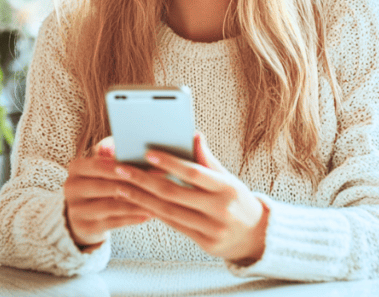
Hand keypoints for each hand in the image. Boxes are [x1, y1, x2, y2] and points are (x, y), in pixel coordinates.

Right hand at [63, 136, 151, 247]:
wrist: (83, 215)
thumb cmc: (101, 183)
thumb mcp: (102, 167)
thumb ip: (111, 152)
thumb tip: (118, 143)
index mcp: (76, 168)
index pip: (99, 165)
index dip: (123, 165)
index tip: (148, 164)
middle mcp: (71, 188)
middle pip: (106, 186)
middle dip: (134, 184)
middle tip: (158, 183)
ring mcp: (76, 210)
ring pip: (111, 206)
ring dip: (136, 203)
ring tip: (158, 200)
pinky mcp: (85, 228)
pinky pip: (113, 223)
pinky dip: (132, 218)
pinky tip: (148, 214)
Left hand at [113, 132, 267, 263]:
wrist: (257, 236)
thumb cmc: (237, 200)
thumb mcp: (228, 178)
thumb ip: (208, 160)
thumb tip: (194, 134)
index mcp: (226, 187)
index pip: (194, 173)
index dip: (169, 163)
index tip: (147, 153)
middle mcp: (220, 209)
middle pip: (175, 193)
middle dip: (144, 180)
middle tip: (122, 170)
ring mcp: (213, 228)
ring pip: (169, 212)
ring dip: (142, 198)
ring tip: (122, 187)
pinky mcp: (205, 243)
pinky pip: (174, 226)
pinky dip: (154, 213)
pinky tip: (139, 203)